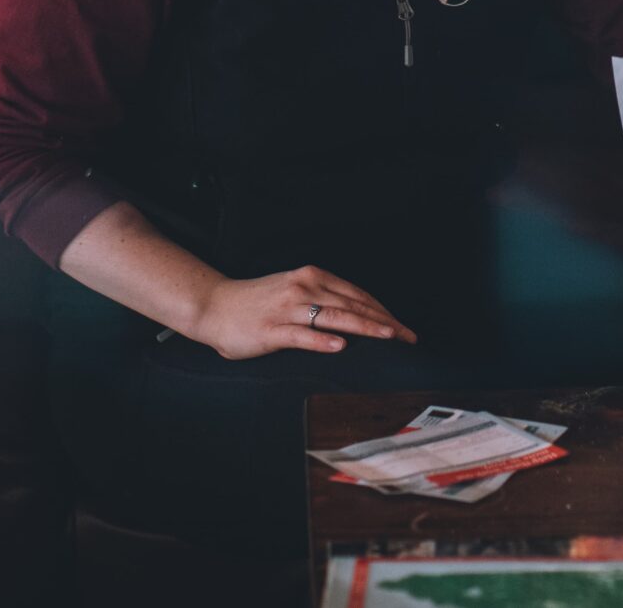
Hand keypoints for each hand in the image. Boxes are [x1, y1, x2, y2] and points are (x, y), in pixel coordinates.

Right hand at [186, 266, 416, 359]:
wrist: (214, 305)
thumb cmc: (256, 303)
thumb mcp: (293, 291)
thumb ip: (321, 299)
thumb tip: (355, 316)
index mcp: (311, 276)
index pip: (357, 294)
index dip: (383, 310)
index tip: (403, 327)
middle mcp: (303, 287)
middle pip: (352, 305)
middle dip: (384, 322)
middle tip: (408, 337)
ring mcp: (288, 308)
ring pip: (334, 317)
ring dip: (364, 326)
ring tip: (387, 336)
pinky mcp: (272, 329)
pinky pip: (302, 335)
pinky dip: (323, 340)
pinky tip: (340, 346)